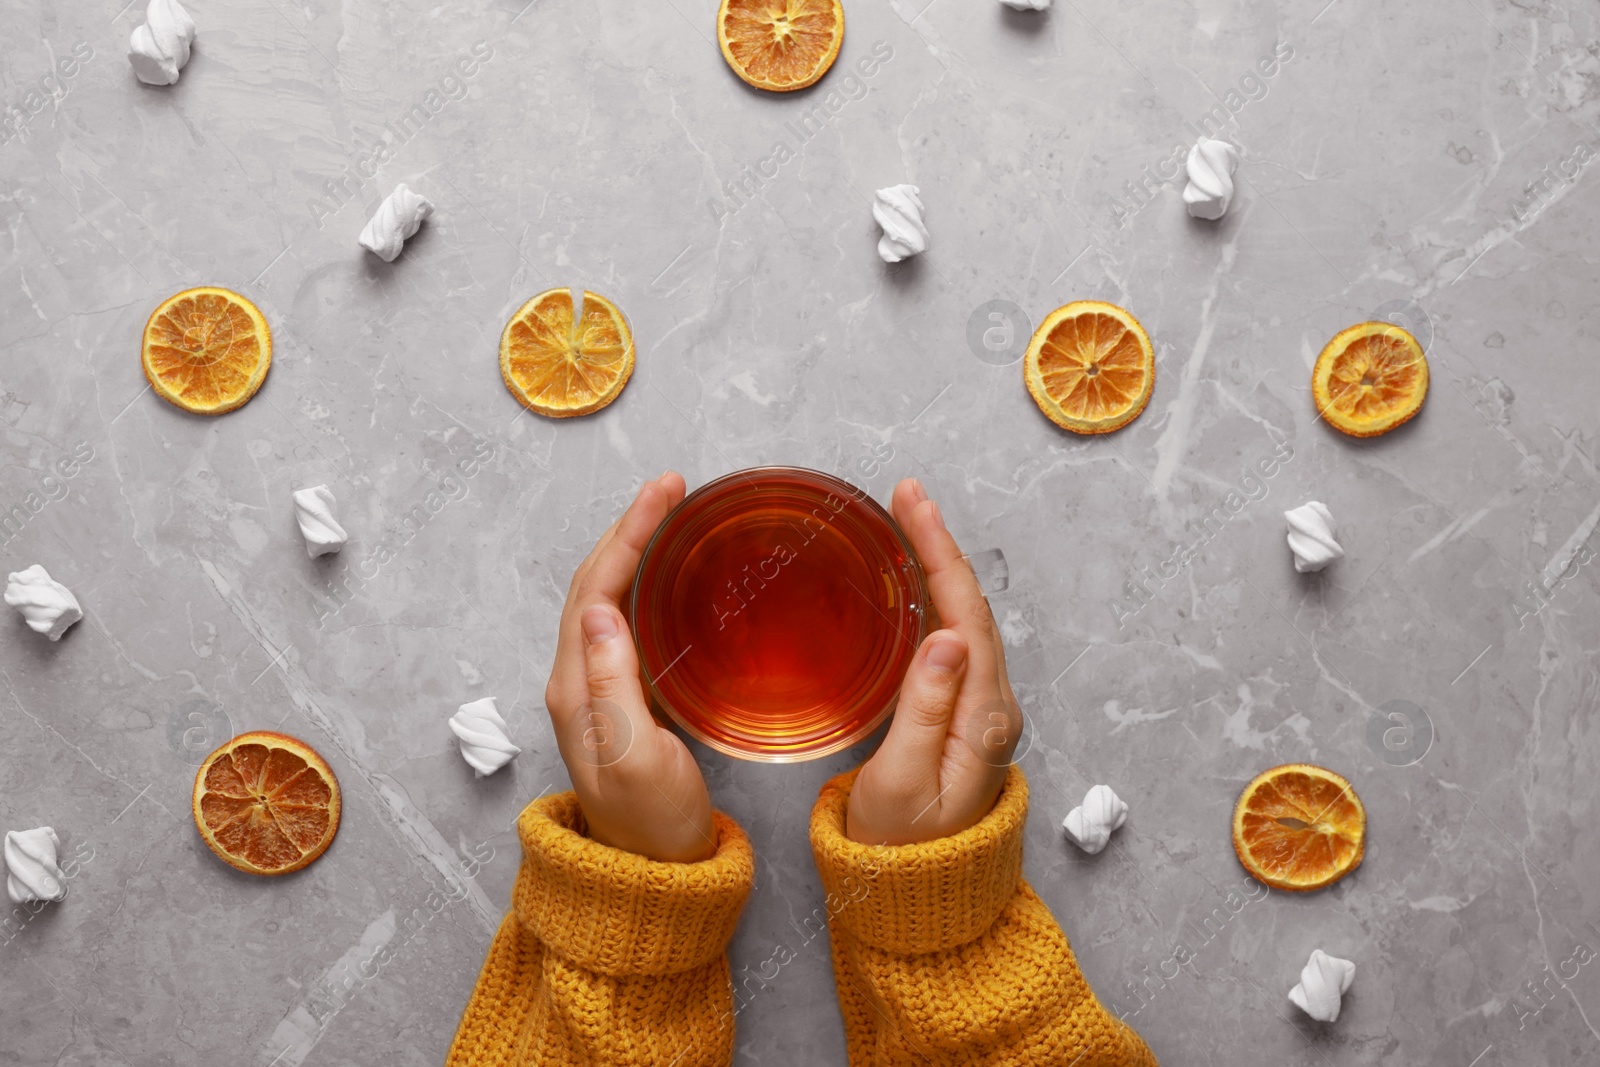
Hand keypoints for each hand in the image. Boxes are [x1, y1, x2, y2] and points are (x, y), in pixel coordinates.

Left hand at [542, 472, 716, 862]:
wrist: (654, 875)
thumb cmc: (654, 823)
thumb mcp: (639, 756)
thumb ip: (615, 684)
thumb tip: (602, 609)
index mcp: (575, 686)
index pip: (595, 586)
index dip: (629, 533)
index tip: (666, 492)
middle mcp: (575, 680)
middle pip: (593, 582)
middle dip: (629, 527)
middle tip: (672, 488)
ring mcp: (592, 688)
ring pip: (604, 596)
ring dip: (632, 549)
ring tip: (669, 514)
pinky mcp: (616, 698)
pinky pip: (621, 620)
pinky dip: (641, 583)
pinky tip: (667, 575)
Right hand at [846, 477, 1021, 845]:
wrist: (915, 896)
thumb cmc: (899, 849)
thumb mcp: (900, 782)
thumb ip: (924, 709)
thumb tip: (947, 637)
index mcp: (983, 718)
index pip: (966, 615)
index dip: (939, 552)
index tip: (913, 504)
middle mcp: (994, 707)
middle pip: (972, 608)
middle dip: (940, 545)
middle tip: (906, 495)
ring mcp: (983, 711)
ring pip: (966, 621)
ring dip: (939, 568)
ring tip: (909, 521)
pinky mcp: (966, 717)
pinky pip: (956, 643)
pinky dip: (936, 601)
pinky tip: (916, 583)